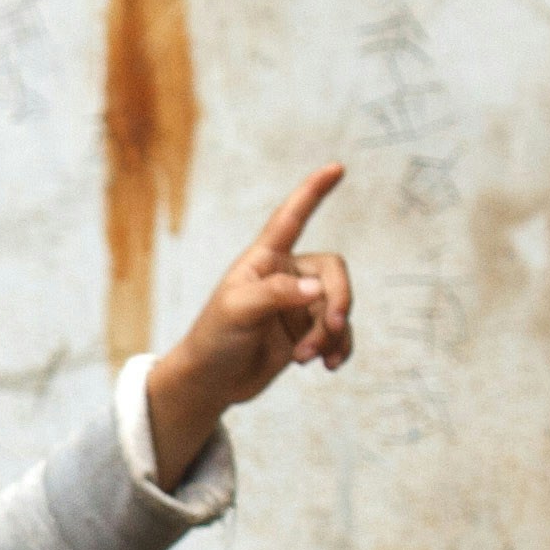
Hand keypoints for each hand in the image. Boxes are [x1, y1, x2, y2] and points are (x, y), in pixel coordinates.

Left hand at [146, 164, 355, 482]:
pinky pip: (339, 333)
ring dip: (331, 334)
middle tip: (330, 328)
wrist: (210, 381)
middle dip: (337, 300)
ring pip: (337, 307)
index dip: (313, 192)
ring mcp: (298, 304)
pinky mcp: (306, 332)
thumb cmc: (213, 338)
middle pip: (332, 271)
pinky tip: (329, 366)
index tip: (336, 168)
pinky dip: (339, 347)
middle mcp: (286, 276)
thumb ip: (276, 294)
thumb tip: (317, 288)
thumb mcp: (237, 311)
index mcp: (264, 259)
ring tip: (307, 359)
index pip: (292, 217)